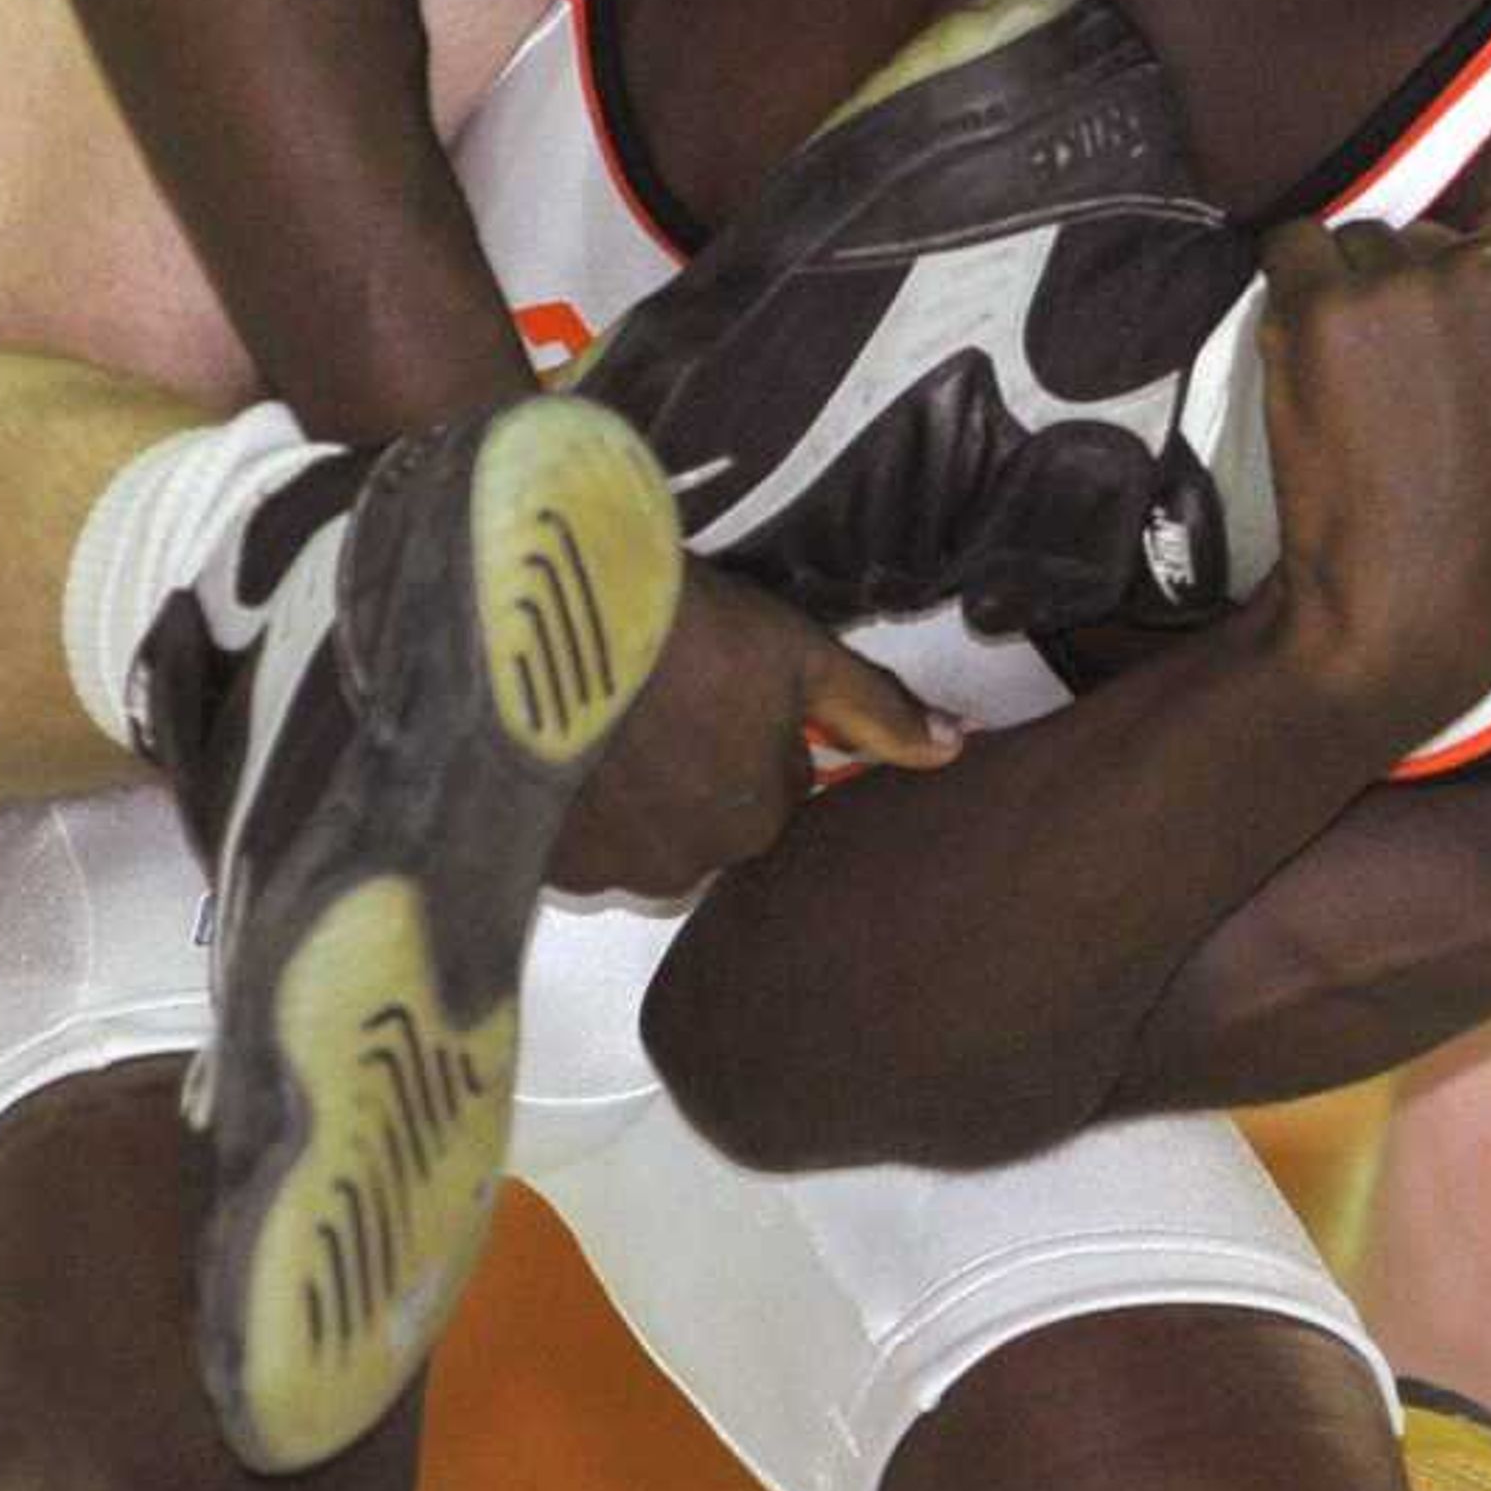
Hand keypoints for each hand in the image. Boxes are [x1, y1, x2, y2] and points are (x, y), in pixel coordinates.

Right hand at [546, 555, 956, 897]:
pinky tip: (563, 742)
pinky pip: (571, 840)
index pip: (770, 790)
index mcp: (757, 821)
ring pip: (637, 833)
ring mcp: (604, 868)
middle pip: (703, 820)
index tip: (716, 683)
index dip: (746, 731)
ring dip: (630, 791)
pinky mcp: (537, 856)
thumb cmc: (685, 630)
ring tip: (608, 714)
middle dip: (691, 772)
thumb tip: (952, 747)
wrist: (544, 622)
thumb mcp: (798, 654)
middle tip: (659, 696)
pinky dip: (571, 805)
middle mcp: (684, 866)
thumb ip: (876, 710)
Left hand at [1252, 204, 1490, 730]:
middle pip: (1436, 237)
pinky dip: (1293, 282)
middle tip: (1417, 383)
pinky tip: (1311, 351)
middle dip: (1422, 291)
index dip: (1482, 291)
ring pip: (1366, 245)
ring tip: (1367, 388)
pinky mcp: (1323, 311)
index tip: (1466, 354)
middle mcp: (1489, 269)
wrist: (1415, 598)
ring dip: (1359, 295)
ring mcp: (1401, 286)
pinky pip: (1294, 247)